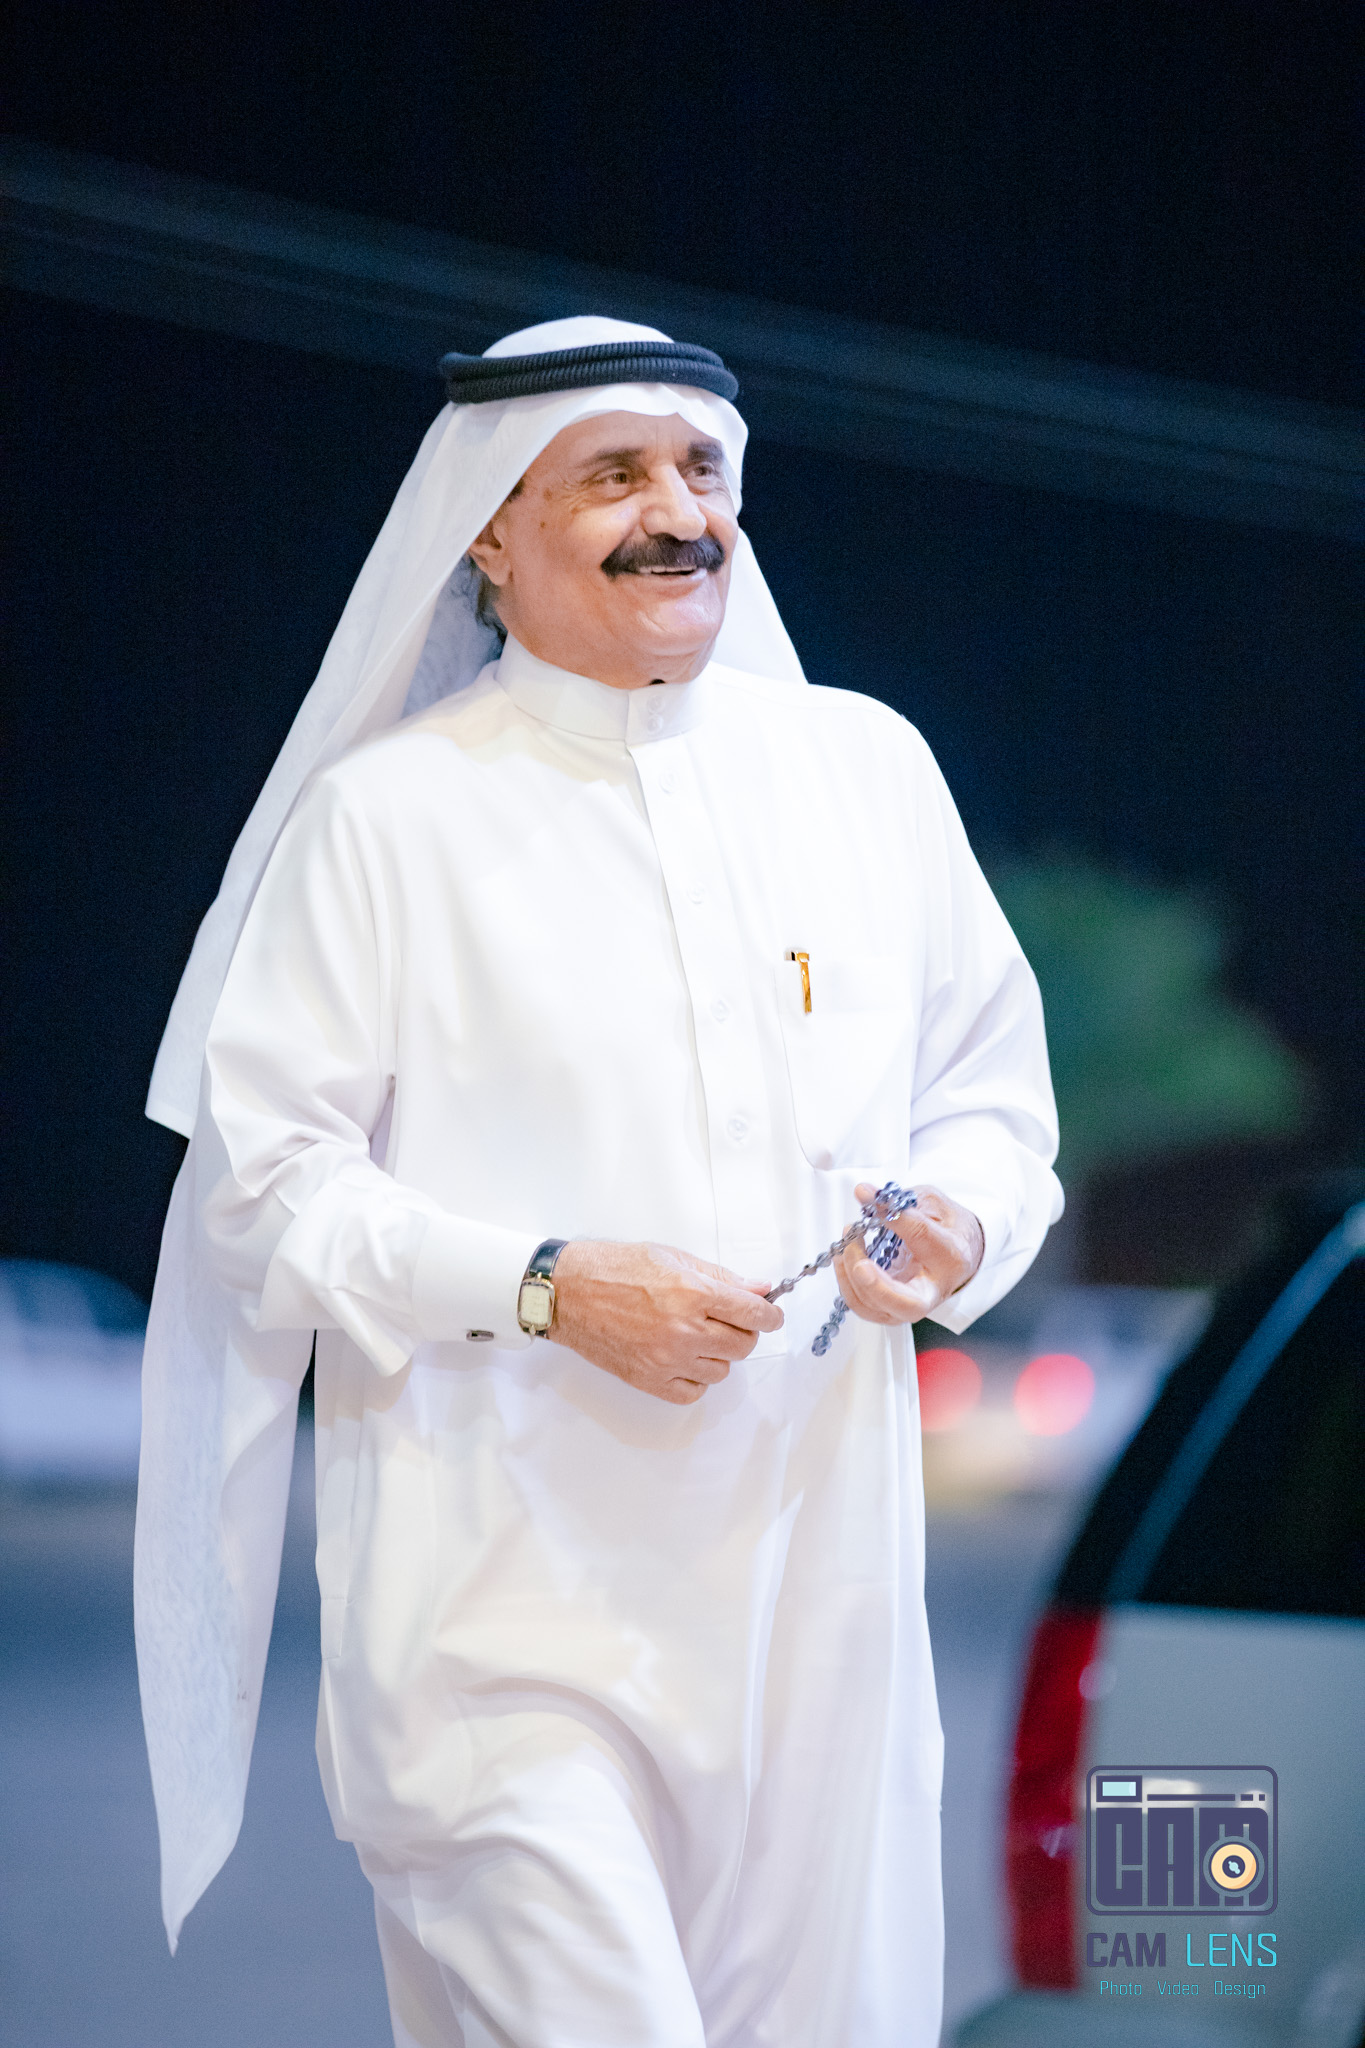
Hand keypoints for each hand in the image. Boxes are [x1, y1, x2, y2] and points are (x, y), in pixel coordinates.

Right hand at [551, 1240, 784, 1405]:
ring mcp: (666, 1359)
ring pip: (721, 1370)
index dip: (769, 1315)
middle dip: (743, 1331)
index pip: (754, 1314)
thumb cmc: (613, 1268)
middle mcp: (683, 1330)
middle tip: (727, 1319)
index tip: (770, 1315)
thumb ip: (719, 1277)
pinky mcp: (648, 1380)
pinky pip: (693, 1392)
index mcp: (692, 1293)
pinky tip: (684, 1359)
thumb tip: (758, 1290)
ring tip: (696, 1335)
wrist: (566, 1292)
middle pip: (743, 1345)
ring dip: (718, 1355)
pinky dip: (696, 1378)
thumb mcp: (672, 1257)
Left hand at [832, 1183, 983, 1326]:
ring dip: (851, 1276)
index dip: (892, 1217)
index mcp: (950, 1255)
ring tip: (848, 1241)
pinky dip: (846, 1282)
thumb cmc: (946, 1229)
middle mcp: (934, 1288)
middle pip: (908, 1304)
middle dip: (874, 1283)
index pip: (921, 1237)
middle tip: (855, 1252)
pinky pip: (864, 1306)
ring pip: (878, 1308)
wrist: (956, 1254)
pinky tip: (844, 1257)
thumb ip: (898, 1200)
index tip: (870, 1198)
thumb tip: (865, 1194)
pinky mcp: (892, 1309)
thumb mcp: (931, 1203)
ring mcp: (912, 1305)